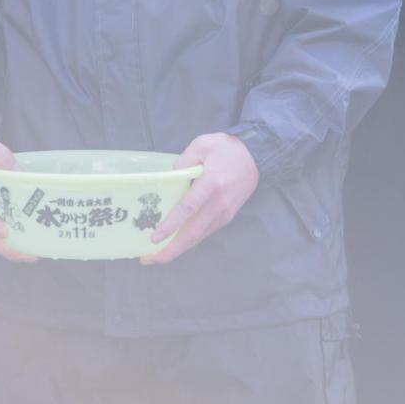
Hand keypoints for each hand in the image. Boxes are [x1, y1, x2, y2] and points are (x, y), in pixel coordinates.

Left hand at [140, 132, 258, 265]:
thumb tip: (170, 179)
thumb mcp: (202, 144)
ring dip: (177, 249)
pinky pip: (204, 232)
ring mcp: (224, 214)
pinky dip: (188, 240)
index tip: (154, 239)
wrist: (256, 156)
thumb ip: (183, 161)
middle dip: (170, 250)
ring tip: (156, 255)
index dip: (170, 225)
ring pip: (198, 237)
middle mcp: (218, 204)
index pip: (188, 209)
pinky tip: (175, 242)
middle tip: (148, 259)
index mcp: (211, 184)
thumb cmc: (227, 148)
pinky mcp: (226, 217)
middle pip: (192, 234)